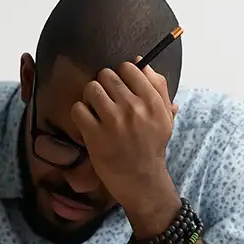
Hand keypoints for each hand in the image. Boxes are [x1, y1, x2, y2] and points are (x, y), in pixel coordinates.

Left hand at [71, 59, 179, 224]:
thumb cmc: (151, 147)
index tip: (120, 88)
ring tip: (95, 111)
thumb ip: (158, 88)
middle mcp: (133, 108)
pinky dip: (79, 114)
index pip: (129, 68)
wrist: (141, 180)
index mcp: (152, 102)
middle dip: (104, 86)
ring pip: (91, 88)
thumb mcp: (164, 117)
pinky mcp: (95, 135)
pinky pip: (78, 109)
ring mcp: (113, 121)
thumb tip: (141, 63)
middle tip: (106, 101)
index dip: (121, 75)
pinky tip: (87, 123)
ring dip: (90, 98)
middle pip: (107, 75)